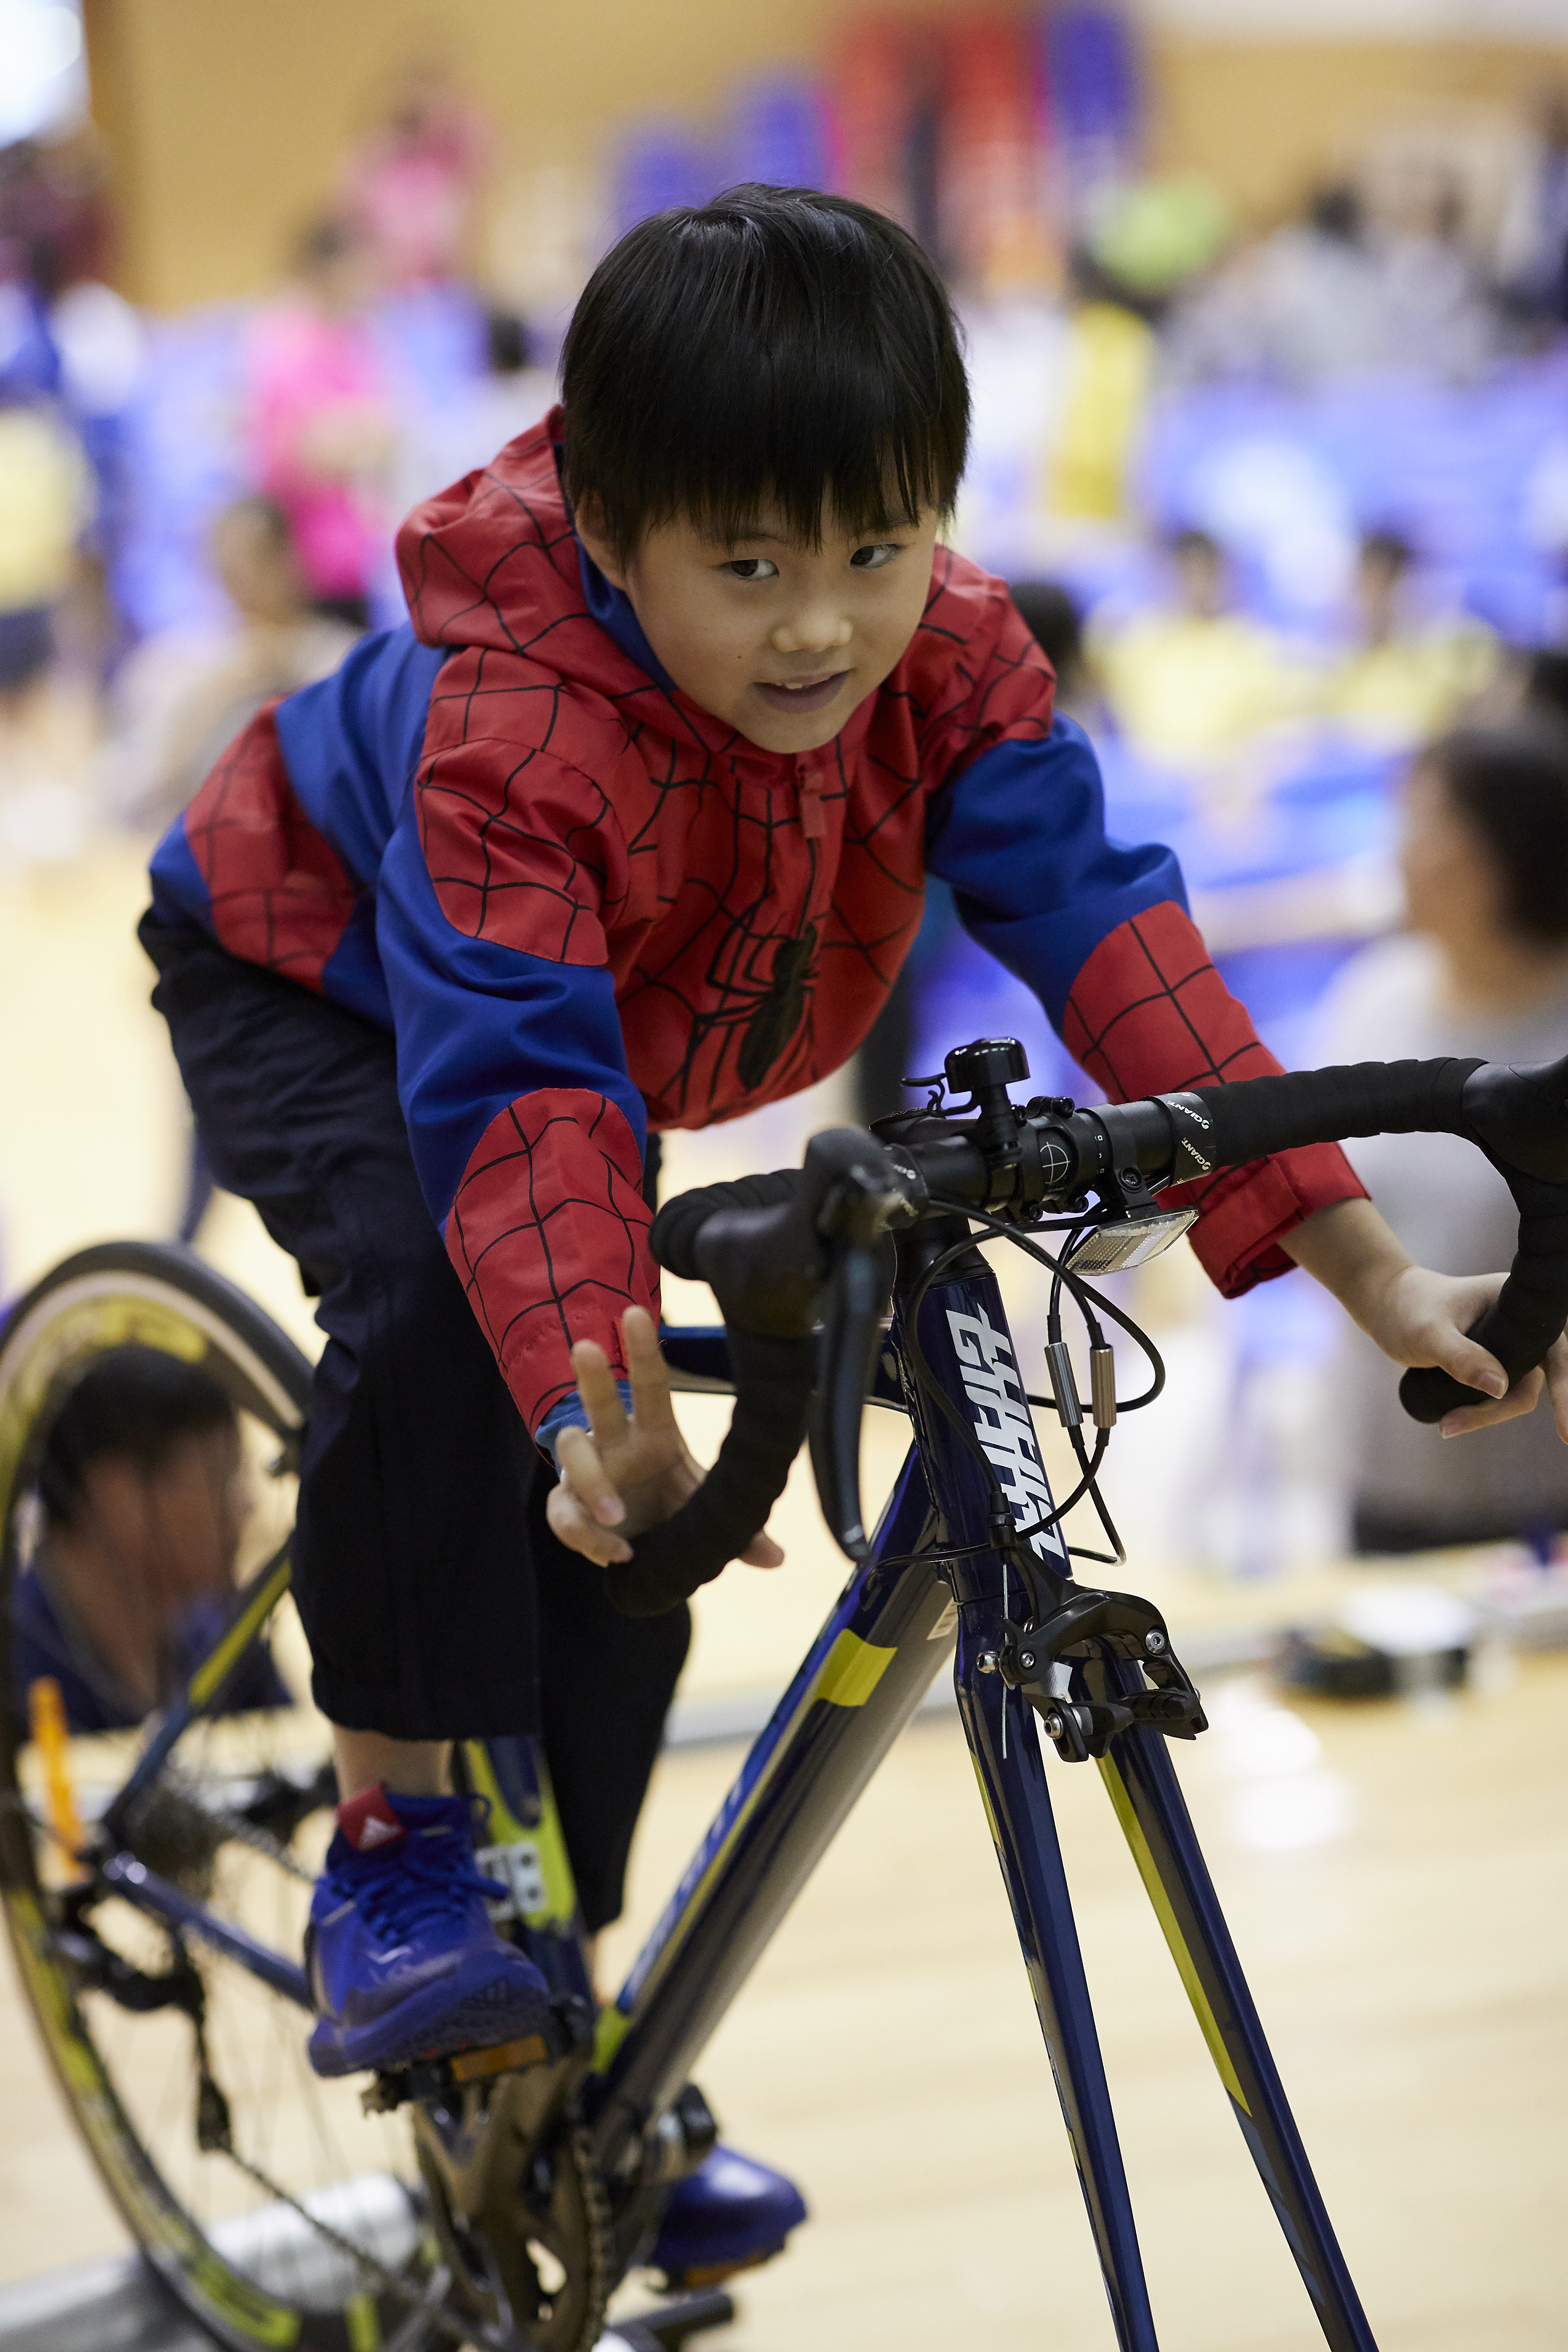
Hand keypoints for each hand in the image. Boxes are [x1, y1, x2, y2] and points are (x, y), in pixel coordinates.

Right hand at [544, 1306, 786, 1569]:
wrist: (640, 1549)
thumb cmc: (672, 1510)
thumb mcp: (705, 1516)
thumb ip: (738, 1531)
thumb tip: (778, 1558)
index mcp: (654, 1436)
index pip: (650, 1387)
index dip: (643, 1351)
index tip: (634, 1313)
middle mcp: (615, 1445)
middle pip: (598, 1403)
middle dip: (591, 1375)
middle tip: (586, 1346)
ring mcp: (586, 1473)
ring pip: (572, 1453)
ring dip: (593, 1481)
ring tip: (618, 1513)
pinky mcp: (568, 1506)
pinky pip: (564, 1514)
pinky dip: (588, 1535)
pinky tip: (618, 1552)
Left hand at [1360, 1263, 1567, 1441]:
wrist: (1386, 1304)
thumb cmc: (1406, 1309)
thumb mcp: (1428, 1333)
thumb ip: (1461, 1357)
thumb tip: (1501, 1387)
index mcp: (1519, 1303)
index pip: (1557, 1352)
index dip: (1565, 1391)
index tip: (1567, 1435)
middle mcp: (1523, 1323)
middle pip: (1535, 1380)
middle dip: (1499, 1410)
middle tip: (1449, 1427)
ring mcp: (1511, 1343)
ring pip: (1516, 1392)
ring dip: (1485, 1413)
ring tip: (1443, 1424)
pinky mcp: (1497, 1360)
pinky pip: (1501, 1393)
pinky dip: (1482, 1410)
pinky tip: (1451, 1419)